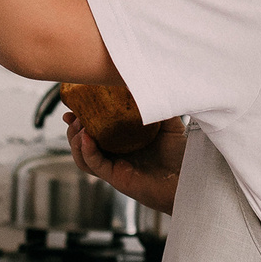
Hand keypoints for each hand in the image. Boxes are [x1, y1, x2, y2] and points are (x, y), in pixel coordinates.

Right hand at [65, 114, 183, 213]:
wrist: (187, 177)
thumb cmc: (179, 155)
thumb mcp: (168, 123)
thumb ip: (157, 105)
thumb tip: (149, 84)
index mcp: (122, 141)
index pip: (94, 129)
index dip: (80, 119)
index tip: (72, 108)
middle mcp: (115, 154)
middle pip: (81, 143)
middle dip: (73, 129)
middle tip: (73, 116)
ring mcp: (114, 165)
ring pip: (82, 156)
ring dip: (75, 141)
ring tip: (79, 127)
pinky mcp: (116, 176)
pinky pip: (95, 164)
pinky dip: (87, 152)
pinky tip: (86, 139)